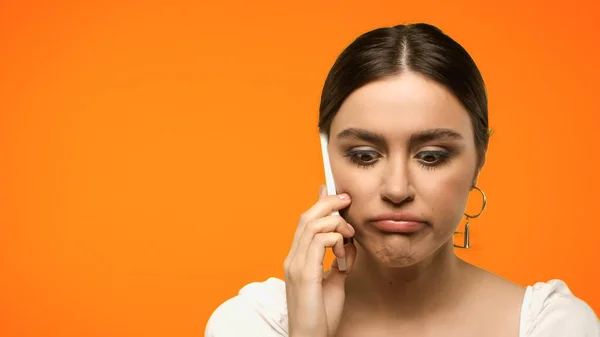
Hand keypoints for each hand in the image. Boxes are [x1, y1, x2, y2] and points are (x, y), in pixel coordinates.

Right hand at [283, 185, 357, 336]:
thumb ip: (340, 260)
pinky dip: (335, 239)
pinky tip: (344, 252)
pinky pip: (319, 241)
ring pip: (312, 224)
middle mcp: (293, 257)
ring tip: (349, 235)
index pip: (305, 222)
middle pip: (307, 217)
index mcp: (298, 258)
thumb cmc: (321, 314)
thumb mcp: (335, 281)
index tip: (332, 191)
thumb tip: (349, 242)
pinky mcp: (304, 273)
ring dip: (336, 223)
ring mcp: (296, 264)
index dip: (318, 203)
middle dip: (328, 203)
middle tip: (346, 199)